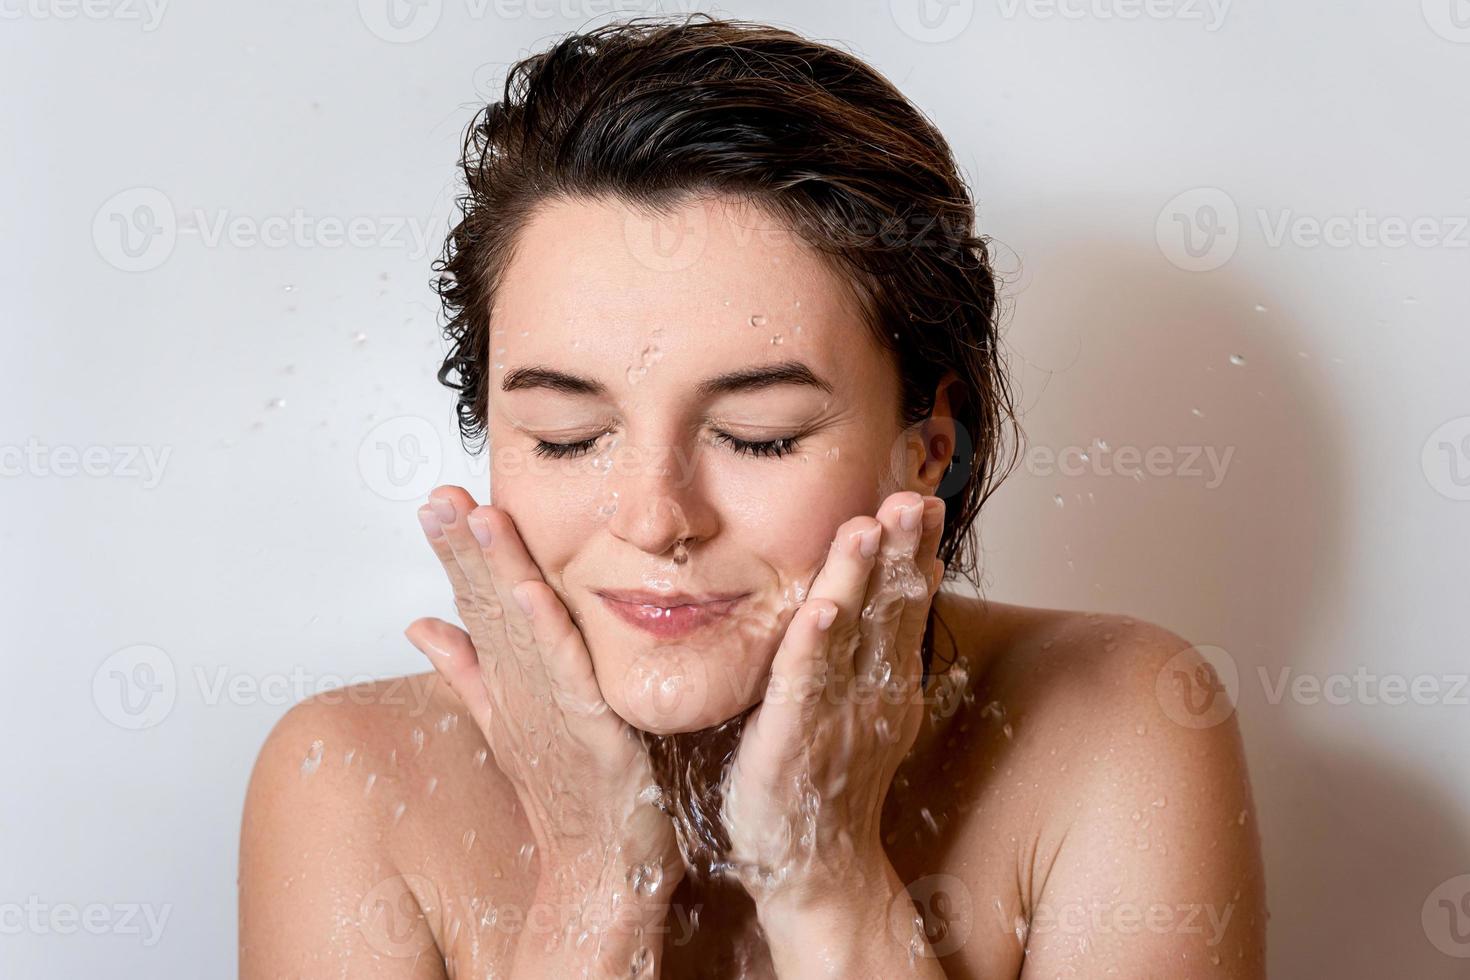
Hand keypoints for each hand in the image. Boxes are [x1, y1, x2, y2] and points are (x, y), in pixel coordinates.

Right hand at [405, 486, 681, 963]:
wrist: (600, 865)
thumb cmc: (565, 794)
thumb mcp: (508, 722)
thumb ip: (466, 670)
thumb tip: (420, 623)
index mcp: (506, 682)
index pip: (474, 604)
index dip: (455, 552)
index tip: (438, 500)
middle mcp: (519, 691)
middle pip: (487, 607)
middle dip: (463, 548)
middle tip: (439, 493)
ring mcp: (550, 711)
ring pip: (518, 630)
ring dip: (497, 572)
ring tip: (477, 517)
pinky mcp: (589, 731)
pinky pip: (566, 675)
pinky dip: (546, 633)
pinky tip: (533, 591)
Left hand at [718, 490, 944, 909]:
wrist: (818, 870)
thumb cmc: (832, 783)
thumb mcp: (866, 706)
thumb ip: (877, 648)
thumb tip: (896, 585)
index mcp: (886, 679)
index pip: (904, 602)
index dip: (915, 551)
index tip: (925, 498)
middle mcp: (870, 691)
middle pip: (891, 607)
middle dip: (903, 548)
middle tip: (917, 494)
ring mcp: (835, 714)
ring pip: (853, 634)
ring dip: (861, 579)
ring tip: (870, 525)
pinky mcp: (792, 738)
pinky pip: (804, 685)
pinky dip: (813, 646)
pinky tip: (821, 611)